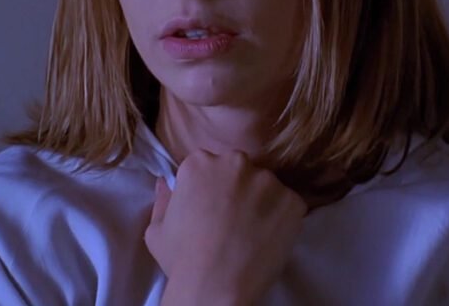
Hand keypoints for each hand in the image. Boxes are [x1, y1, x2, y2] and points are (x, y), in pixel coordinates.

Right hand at [145, 150, 306, 305]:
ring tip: (252, 232)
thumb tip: (165, 182)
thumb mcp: (157, 230)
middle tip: (233, 219)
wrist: (215, 287)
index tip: (211, 207)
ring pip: (266, 186)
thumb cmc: (181, 259)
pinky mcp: (292, 200)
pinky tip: (269, 239)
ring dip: (261, 202)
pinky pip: (289, 205)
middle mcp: (235, 162)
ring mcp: (267, 180)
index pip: (209, 165)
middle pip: (239, 169)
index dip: (211, 188)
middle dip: (237, 188)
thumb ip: (163, 200)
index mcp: (200, 163)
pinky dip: (282, 219)